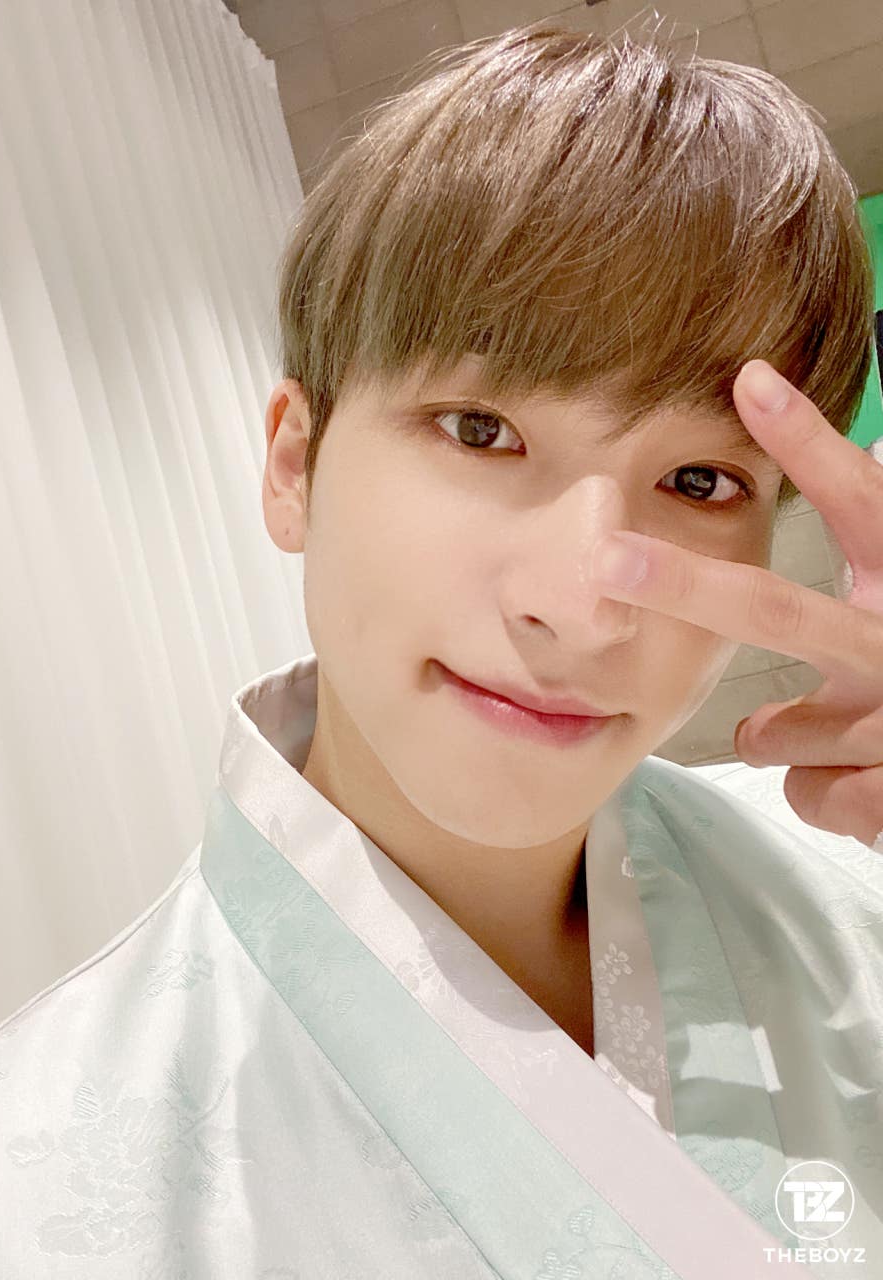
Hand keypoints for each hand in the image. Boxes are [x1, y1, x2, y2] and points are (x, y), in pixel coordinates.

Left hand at [589, 359, 882, 850]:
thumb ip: (852, 584)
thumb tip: (843, 491)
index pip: (859, 503)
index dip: (808, 442)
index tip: (749, 380)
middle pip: (779, 610)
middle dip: (686, 584)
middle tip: (607, 558)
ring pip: (773, 731)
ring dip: (790, 735)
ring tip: (843, 740)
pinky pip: (806, 791)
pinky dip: (822, 788)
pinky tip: (867, 784)